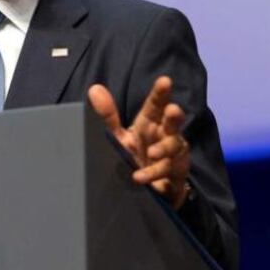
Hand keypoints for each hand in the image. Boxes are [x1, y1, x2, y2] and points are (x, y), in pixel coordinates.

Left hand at [88, 76, 190, 209]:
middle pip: (173, 123)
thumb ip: (108, 115)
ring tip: (152, 152)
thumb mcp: (118, 136)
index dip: (160, 93)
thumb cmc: (135, 155)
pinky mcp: (175, 175)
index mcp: (149, 124)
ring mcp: (173, 155)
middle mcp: (164, 136)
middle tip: (173, 110)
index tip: (165, 81)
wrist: (148, 188)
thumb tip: (94, 88)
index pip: (155, 106)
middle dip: (174, 116)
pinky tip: (140, 176)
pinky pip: (169, 172)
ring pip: (175, 147)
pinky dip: (154, 173)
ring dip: (165, 148)